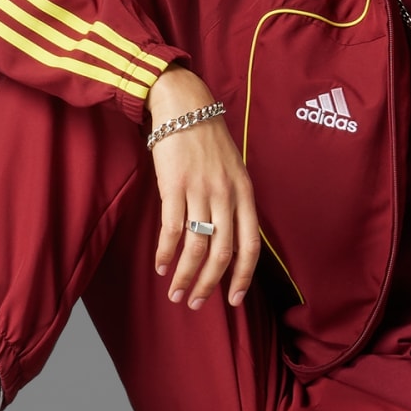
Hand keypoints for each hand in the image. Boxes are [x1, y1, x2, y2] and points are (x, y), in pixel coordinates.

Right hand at [149, 68, 261, 307]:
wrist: (185, 106)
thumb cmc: (208, 141)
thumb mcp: (234, 171)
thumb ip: (235, 204)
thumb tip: (230, 243)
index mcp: (245, 194)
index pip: (250, 247)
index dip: (242, 277)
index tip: (232, 300)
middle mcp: (226, 196)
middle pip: (222, 253)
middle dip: (209, 285)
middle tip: (195, 303)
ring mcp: (200, 191)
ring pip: (196, 246)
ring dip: (185, 275)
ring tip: (175, 293)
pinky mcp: (174, 186)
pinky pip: (172, 229)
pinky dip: (166, 252)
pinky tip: (160, 265)